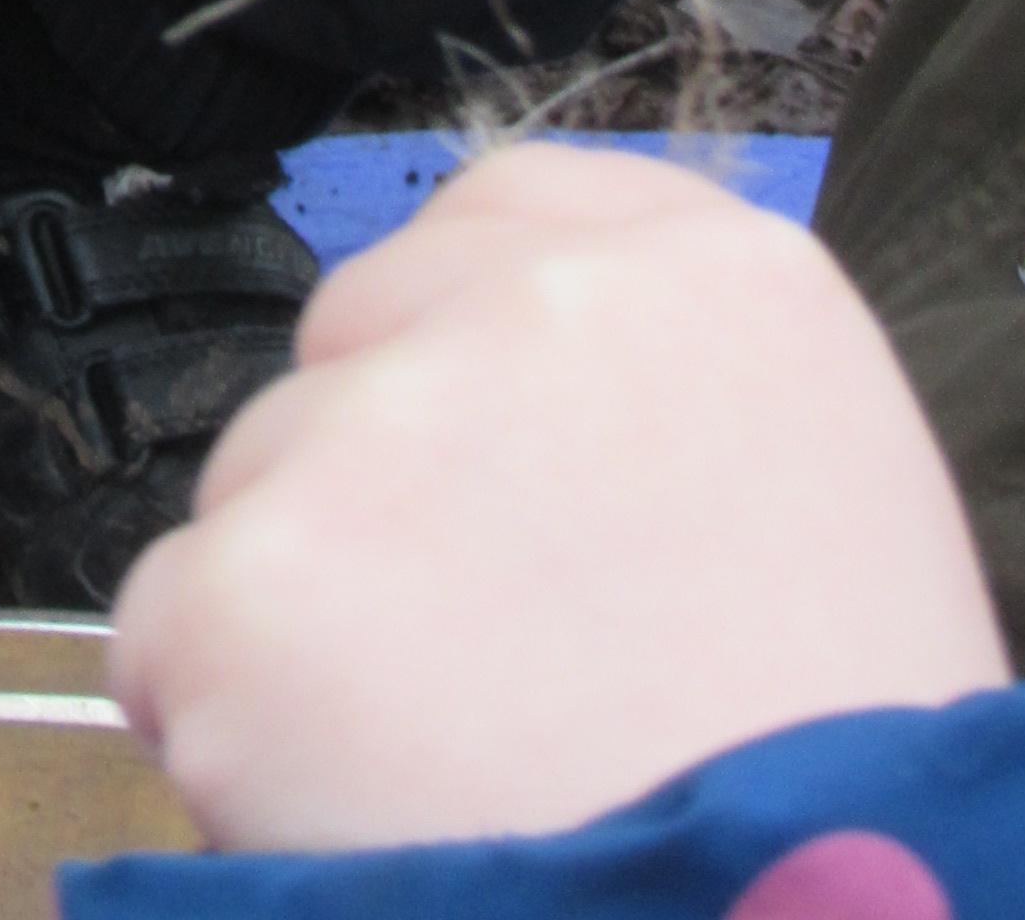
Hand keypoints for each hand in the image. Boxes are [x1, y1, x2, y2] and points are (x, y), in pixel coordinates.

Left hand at [111, 146, 1007, 853]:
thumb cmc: (851, 812)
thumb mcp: (837, 523)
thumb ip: (671, 411)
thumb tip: (529, 427)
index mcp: (720, 277)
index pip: (506, 212)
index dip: (466, 344)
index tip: (482, 468)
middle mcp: (546, 305)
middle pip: (363, 333)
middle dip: (378, 474)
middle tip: (474, 659)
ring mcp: (389, 428)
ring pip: (266, 484)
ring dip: (313, 609)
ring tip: (448, 767)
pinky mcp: (255, 579)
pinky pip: (173, 631)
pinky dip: (226, 727)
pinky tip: (352, 809)